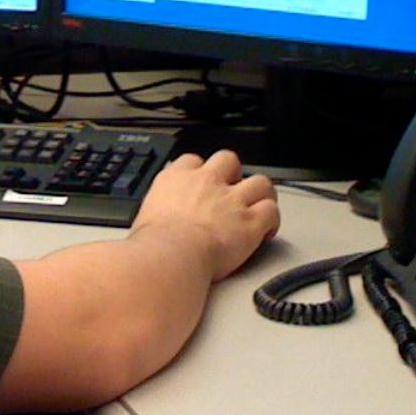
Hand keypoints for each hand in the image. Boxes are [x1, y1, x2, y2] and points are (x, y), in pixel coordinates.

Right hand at [131, 150, 279, 280]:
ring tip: (259, 206)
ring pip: (260, 182)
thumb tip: (152, 224)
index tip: (203, 183)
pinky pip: (271, 211)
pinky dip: (272, 220)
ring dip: (261, 194)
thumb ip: (156, 212)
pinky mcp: (250, 222)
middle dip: (234, 173)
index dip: (200, 170)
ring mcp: (232, 200)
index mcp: (176, 178)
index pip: (192, 161)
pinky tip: (266, 231)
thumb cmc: (153, 243)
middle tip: (233, 190)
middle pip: (229, 160)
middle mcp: (207, 182)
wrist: (171, 254)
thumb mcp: (143, 217)